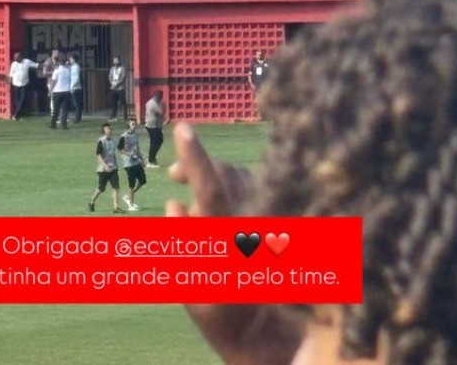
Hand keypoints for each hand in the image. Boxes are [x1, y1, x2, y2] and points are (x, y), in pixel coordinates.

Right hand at [166, 123, 301, 364]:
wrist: (266, 329)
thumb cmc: (223, 316)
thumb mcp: (191, 290)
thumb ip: (180, 245)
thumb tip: (173, 203)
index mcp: (231, 241)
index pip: (212, 188)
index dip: (196, 157)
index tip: (182, 127)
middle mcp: (256, 226)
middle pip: (226, 176)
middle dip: (199, 165)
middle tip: (174, 174)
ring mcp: (273, 222)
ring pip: (243, 179)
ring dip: (216, 178)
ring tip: (193, 196)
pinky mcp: (283, 222)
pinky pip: (256, 189)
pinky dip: (236, 188)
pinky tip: (226, 208)